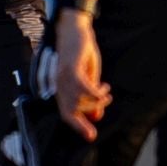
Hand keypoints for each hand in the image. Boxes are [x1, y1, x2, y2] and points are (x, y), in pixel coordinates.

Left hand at [50, 13, 110, 139]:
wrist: (74, 28)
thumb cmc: (80, 52)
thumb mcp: (88, 77)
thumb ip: (89, 96)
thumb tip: (96, 116)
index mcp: (61, 88)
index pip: (66, 113)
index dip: (78, 126)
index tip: (91, 137)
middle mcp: (59, 85)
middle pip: (72, 110)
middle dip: (90, 113)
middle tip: (106, 103)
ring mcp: (63, 77)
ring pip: (79, 101)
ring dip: (96, 100)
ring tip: (106, 92)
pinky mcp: (71, 68)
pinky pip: (85, 88)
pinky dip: (96, 91)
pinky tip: (103, 87)